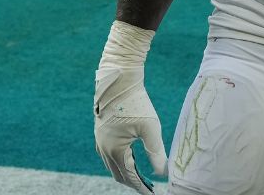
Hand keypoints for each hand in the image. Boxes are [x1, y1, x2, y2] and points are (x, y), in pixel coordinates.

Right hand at [95, 22, 166, 193]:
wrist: (119, 79)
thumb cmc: (136, 102)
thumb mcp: (150, 128)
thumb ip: (156, 153)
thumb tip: (164, 172)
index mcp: (114, 150)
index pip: (129, 177)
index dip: (141, 187)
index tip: (152, 193)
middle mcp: (103, 148)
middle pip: (118, 174)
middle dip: (133, 182)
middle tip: (149, 187)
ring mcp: (100, 140)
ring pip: (112, 165)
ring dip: (126, 172)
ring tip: (143, 176)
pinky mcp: (101, 132)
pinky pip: (109, 154)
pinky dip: (120, 161)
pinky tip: (133, 159)